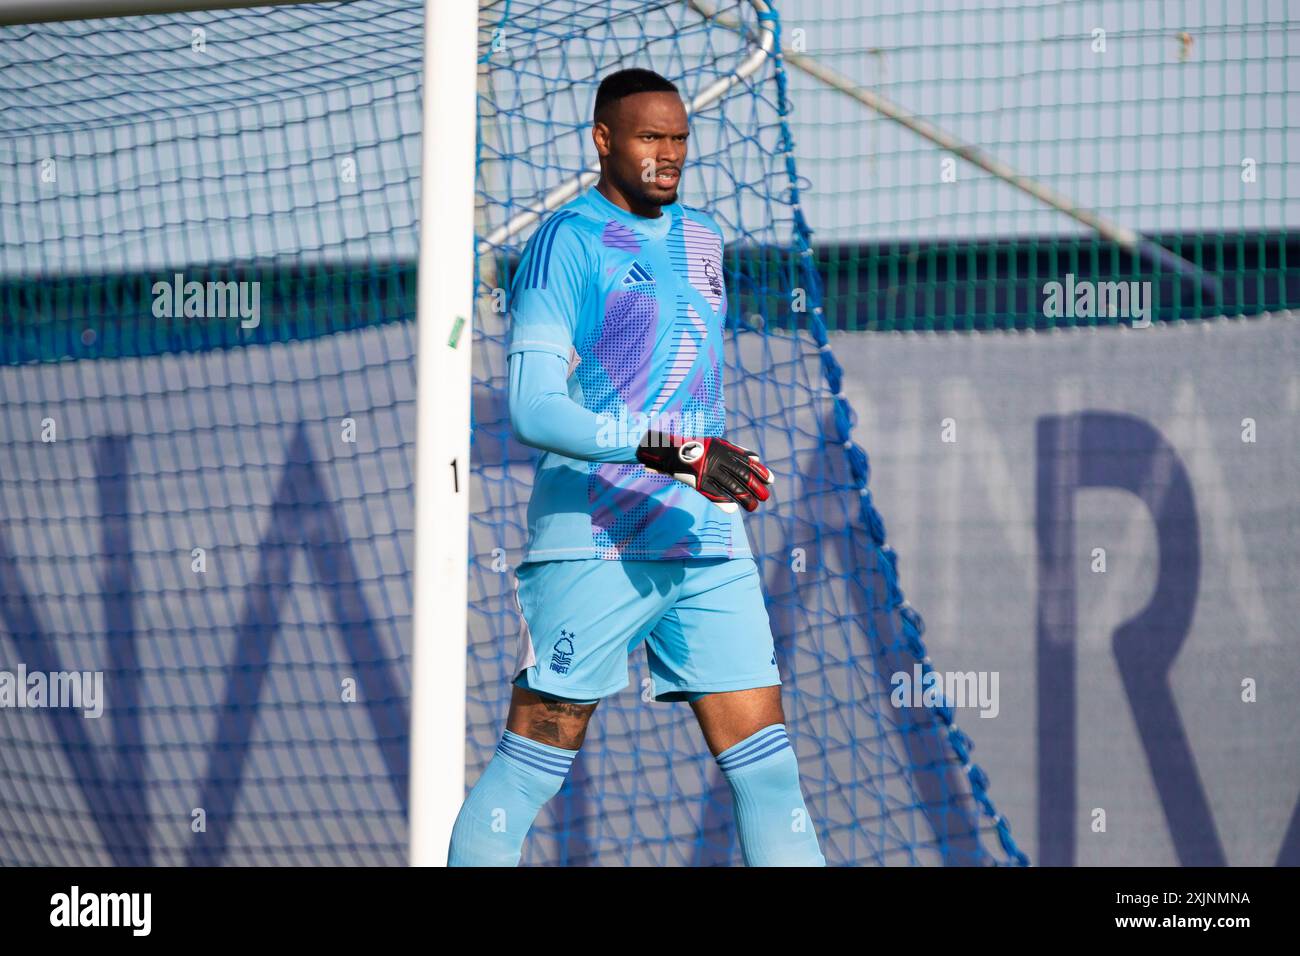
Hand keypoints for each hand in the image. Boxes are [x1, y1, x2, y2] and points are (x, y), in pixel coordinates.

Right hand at [635, 430, 773, 512]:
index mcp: (725, 450)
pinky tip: (733, 509)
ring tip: (753, 507)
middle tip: (765, 497)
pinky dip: (724, 501)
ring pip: (731, 486)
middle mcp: (719, 460)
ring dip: (744, 498)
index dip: (760, 471)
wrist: (671, 450)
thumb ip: (737, 451)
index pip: (747, 462)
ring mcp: (709, 471)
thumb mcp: (719, 444)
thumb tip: (756, 458)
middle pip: (742, 476)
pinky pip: (714, 493)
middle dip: (756, 487)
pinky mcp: (699, 481)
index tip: (770, 480)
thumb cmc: (697, 448)